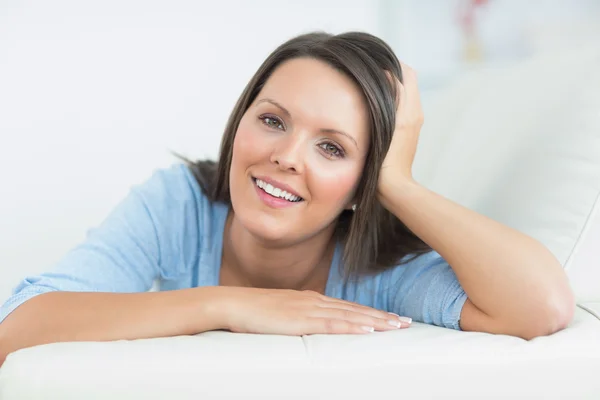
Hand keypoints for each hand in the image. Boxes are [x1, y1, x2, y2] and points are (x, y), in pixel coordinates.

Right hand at [221, 287, 411, 334]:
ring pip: (350, 315)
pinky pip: (332, 323)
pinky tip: (369, 329)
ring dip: (376, 320)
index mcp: (312, 299)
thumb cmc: (254, 311)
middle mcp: (315, 301)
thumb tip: (311, 328)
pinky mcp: (301, 320)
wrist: (233, 304)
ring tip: (397, 326)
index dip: (371, 313)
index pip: (348, 307)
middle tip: (406, 322)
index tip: (391, 318)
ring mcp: (309, 309)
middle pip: (356, 309)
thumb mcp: (282, 314)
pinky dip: (353, 325)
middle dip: (382, 317)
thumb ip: (299, 319)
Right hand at [378, 63, 423, 194]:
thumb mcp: (385, 127)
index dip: (391, 64)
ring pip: (403, 92)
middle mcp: (415, 113)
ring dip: (389, 85)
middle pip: (406, 80)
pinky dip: (389, 98)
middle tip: (369, 72)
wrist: (393, 186)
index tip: (373, 64)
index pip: (407, 73)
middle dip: (390, 72)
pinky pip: (400, 105)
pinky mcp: (406, 130)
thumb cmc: (386, 161)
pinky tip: (372, 104)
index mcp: (410, 110)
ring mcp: (412, 122)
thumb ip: (389, 99)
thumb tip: (386, 75)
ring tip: (368, 85)